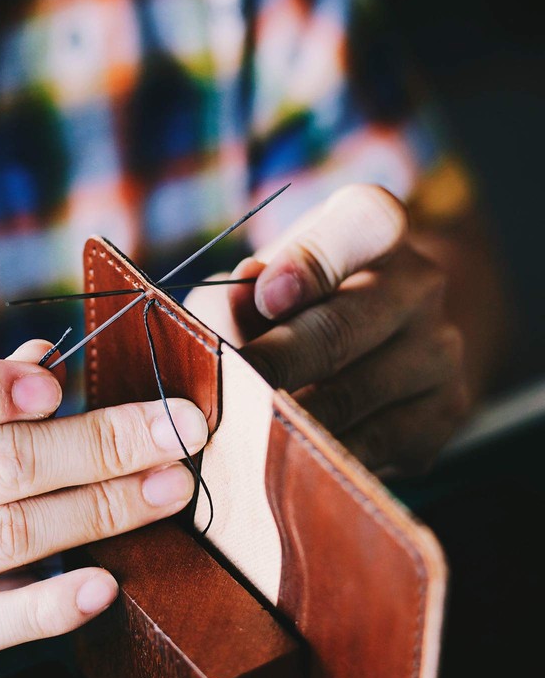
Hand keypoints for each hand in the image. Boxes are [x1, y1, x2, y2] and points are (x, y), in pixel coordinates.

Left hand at [190, 184, 470, 475]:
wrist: (368, 345)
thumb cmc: (292, 304)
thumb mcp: (256, 282)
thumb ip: (236, 294)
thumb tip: (232, 307)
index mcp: (375, 229)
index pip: (365, 223)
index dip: (311, 261)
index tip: (265, 297)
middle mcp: (420, 282)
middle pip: (343, 326)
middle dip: (277, 363)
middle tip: (232, 389)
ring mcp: (440, 349)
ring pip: (355, 394)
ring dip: (292, 417)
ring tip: (246, 429)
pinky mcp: (445, 411)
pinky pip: (376, 444)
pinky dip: (323, 454)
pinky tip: (288, 455)